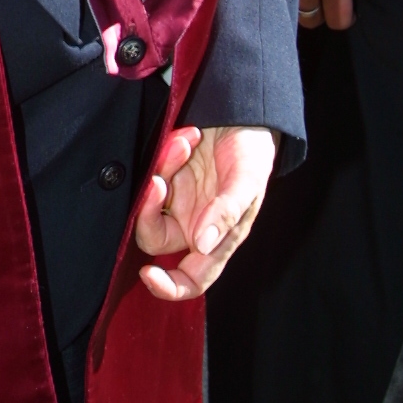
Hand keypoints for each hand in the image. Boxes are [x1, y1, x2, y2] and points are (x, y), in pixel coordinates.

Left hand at [135, 122, 276, 300]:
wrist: (245, 117)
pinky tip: (188, 136)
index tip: (147, 273)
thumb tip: (203, 244)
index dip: (168, 286)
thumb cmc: (254, 155)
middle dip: (150, 210)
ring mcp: (178, 198)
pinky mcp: (168, 172)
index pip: (190, 279)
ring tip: (187, 140)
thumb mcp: (248, 182)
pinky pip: (153, 169)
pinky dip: (167, 152)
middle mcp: (194, 224)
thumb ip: (227, 213)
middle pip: (153, 238)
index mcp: (217, 240)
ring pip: (150, 199)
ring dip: (163, 168)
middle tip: (160, 178)